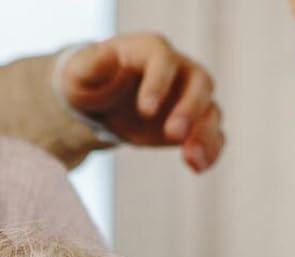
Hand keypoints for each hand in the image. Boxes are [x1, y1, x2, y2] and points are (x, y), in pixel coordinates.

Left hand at [60, 35, 223, 172]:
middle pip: (200, 82)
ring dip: (205, 136)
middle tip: (173, 136)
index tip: (145, 111)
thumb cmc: (92, 83)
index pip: (164, 61)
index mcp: (151, 51)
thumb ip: (92, 65)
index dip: (158, 84)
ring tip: (191, 161)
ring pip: (211, 111)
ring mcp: (191, 97)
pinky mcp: (195, 124)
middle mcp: (179, 70)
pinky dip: (210, 151)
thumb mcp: (81, 74)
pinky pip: (213, 135)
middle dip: (190, 110)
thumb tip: (108, 56)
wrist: (104, 103)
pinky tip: (197, 167)